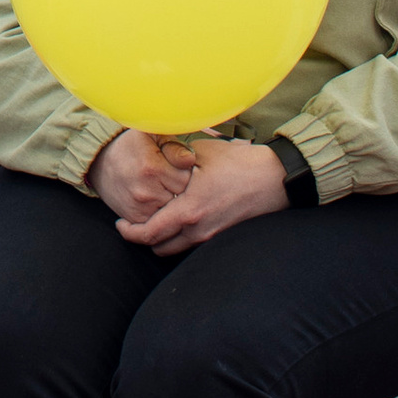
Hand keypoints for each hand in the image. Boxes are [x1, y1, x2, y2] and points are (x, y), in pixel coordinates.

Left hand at [108, 133, 291, 257]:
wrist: (276, 179)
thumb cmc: (240, 162)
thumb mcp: (202, 152)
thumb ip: (174, 156)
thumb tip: (152, 149)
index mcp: (189, 210)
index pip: (149, 233)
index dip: (129, 233)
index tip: (121, 225)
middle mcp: (199, 229)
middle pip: (159, 247)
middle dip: (143, 238)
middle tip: (135, 223)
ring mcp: (212, 236)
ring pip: (176, 249)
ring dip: (162, 239)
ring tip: (156, 220)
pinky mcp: (223, 237)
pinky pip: (193, 245)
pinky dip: (180, 237)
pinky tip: (179, 219)